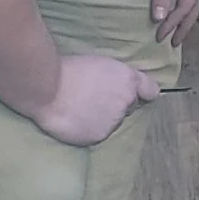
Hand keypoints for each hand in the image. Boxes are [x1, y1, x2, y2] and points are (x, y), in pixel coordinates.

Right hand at [33, 54, 158, 145]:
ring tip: (80, 107)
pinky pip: (98, 133)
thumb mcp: (100, 63)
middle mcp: (126, 100)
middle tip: (93, 98)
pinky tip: (75, 118)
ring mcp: (114, 120)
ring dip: (102, 118)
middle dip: (117, 104)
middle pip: (129, 107)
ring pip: (113, 122)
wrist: (46, 88)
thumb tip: (123, 87)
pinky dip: (89, 129)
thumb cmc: (68, 70)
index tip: (139, 95)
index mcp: (128, 79)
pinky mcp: (99, 136)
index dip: (142, 93)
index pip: (151, 91)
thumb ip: (117, 77)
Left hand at [143, 0, 198, 44]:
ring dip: (182, 13)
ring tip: (175, 28)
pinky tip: (173, 3)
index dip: (173, 24)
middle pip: (194, 6)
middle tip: (174, 43)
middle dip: (183, 25)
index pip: (186, 8)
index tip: (160, 37)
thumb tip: (160, 19)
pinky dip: (180, 0)